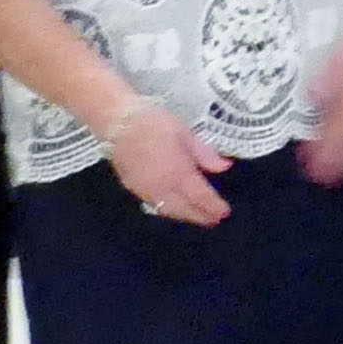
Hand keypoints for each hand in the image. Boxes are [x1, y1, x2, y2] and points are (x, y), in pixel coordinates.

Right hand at [101, 97, 234, 224]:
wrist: (117, 123)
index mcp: (178, 173)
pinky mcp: (131, 188)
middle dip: (200, 216)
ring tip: (197, 217)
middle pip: (184, 209)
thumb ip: (204, 154)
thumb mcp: (185, 133)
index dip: (213, 207)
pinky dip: (167, 210)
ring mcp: (144, 190)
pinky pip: (153, 206)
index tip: (225, 213)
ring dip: (183, 216)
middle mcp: (161, 187)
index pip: (200, 197)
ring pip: (167, 210)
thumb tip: (225, 167)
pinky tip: (174, 208)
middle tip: (214, 220)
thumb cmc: (154, 123)